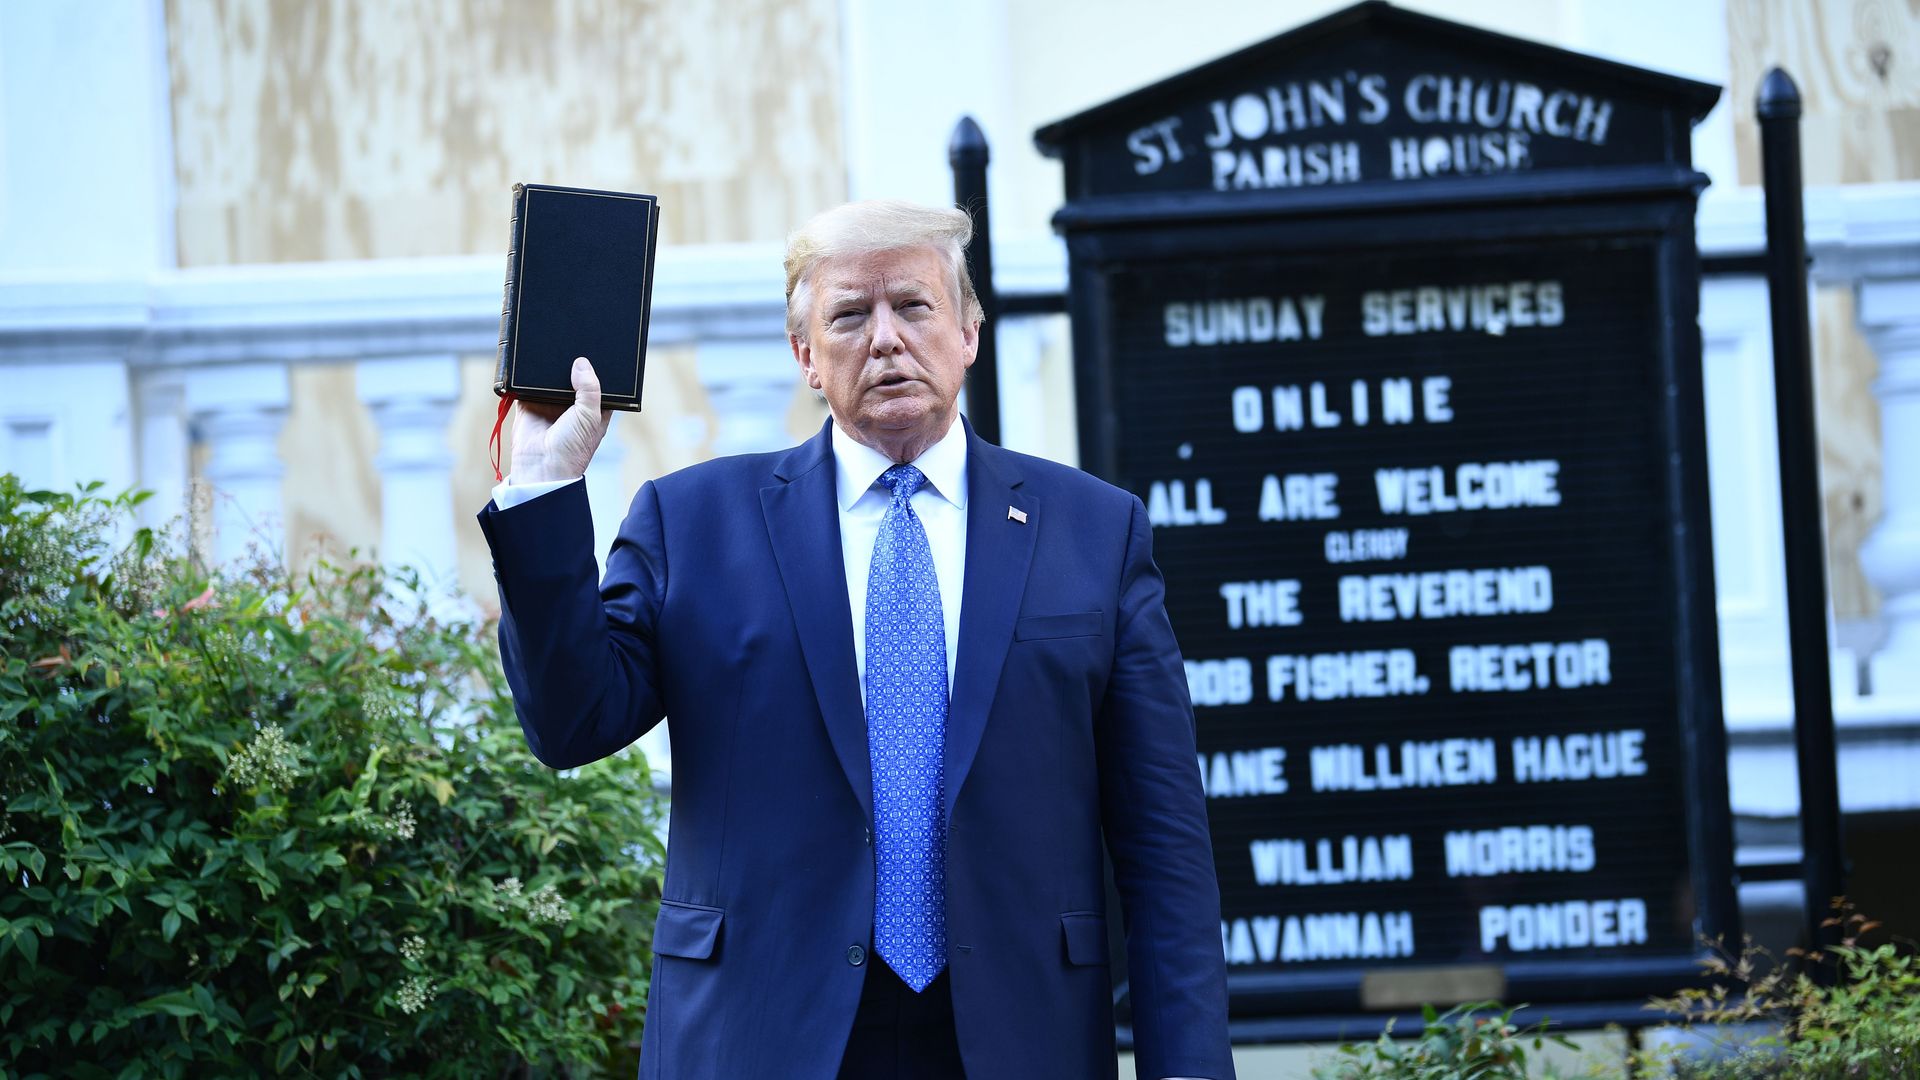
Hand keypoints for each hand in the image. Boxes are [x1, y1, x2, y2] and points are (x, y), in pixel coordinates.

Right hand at [510, 356, 613, 482]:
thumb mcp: (590, 416)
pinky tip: (532, 361)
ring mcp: (549, 403)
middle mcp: (572, 404)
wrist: (542, 467)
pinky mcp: (528, 404)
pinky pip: (527, 384)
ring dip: (550, 367)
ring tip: (552, 347)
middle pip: (572, 376)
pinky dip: (528, 375)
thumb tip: (581, 363)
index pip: (598, 383)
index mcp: (593, 408)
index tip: (597, 351)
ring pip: (550, 378)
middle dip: (571, 364)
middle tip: (571, 343)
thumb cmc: (573, 449)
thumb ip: (589, 388)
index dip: (597, 369)